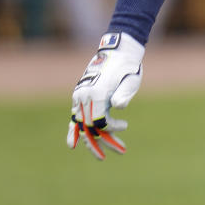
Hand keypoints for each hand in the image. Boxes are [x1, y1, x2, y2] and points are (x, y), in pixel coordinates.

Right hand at [67, 32, 144, 159]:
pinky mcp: (79, 94)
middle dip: (103, 141)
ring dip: (90, 138)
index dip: (112, 128)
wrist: (117, 50)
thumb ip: (125, 93)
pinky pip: (74, 115)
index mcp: (97, 93)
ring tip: (99, 154)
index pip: (100, 121)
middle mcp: (84, 95)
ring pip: (79, 123)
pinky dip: (74, 130)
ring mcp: (80, 94)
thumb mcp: (131, 79)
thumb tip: (119, 106)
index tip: (125, 125)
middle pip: (89, 126)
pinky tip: (73, 143)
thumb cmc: (128, 67)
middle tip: (120, 150)